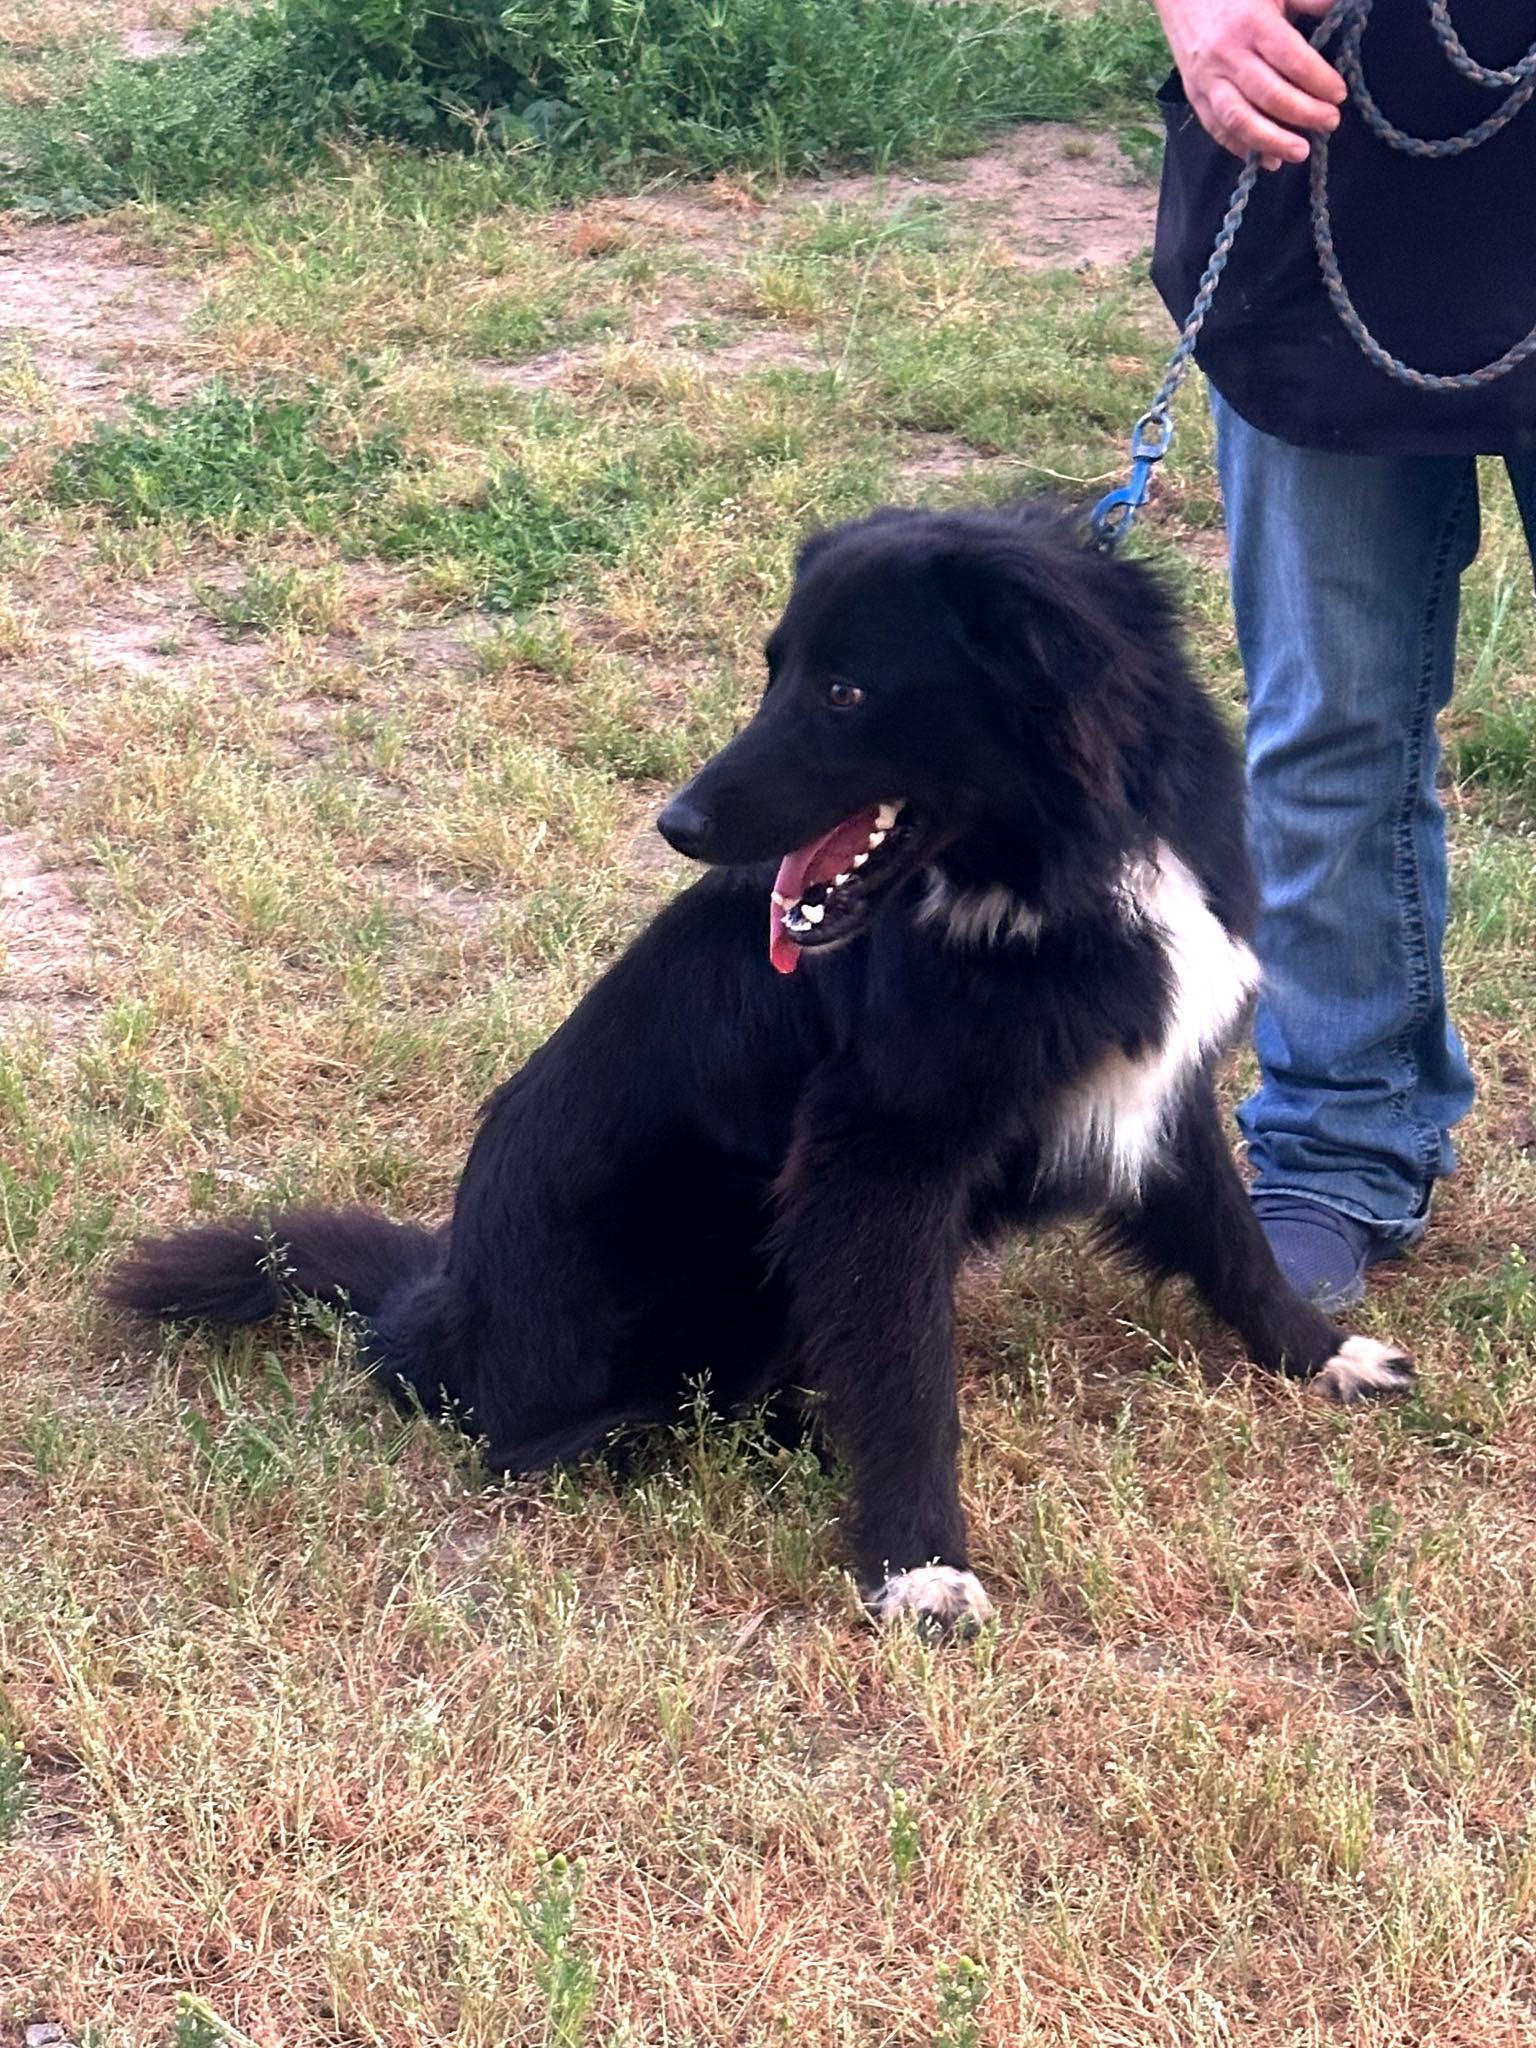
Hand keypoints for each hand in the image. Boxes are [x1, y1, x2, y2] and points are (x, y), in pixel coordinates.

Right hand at [1155, 0, 1345, 170]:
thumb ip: (1308, 0)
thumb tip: (1342, 10)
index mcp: (1253, 23)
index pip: (1291, 59)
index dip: (1318, 80)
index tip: (1339, 93)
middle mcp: (1228, 54)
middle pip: (1269, 95)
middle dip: (1304, 113)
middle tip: (1331, 122)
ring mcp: (1208, 79)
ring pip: (1240, 120)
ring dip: (1272, 141)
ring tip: (1300, 152)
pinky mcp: (1194, 96)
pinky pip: (1218, 129)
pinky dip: (1243, 148)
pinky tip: (1267, 160)